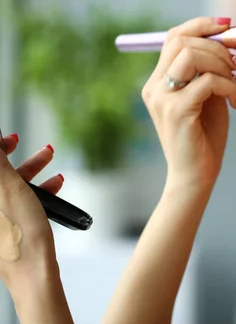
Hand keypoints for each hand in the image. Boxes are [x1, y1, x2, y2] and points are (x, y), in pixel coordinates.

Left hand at [0, 135, 63, 287]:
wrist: (33, 273)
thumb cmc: (19, 234)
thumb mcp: (9, 187)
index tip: (8, 136)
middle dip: (7, 155)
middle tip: (19, 141)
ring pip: (4, 186)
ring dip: (27, 170)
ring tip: (50, 159)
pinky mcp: (4, 230)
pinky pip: (14, 201)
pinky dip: (32, 189)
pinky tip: (54, 184)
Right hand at [141, 17, 235, 193]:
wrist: (196, 175)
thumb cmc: (204, 137)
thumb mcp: (207, 96)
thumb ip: (209, 71)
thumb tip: (228, 42)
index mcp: (158, 80)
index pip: (173, 37)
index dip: (201, 25)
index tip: (227, 26)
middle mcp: (154, 86)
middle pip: (182, 41)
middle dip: (218, 47)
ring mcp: (162, 98)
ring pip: (193, 55)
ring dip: (223, 66)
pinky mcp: (176, 111)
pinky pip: (208, 81)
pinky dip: (230, 87)